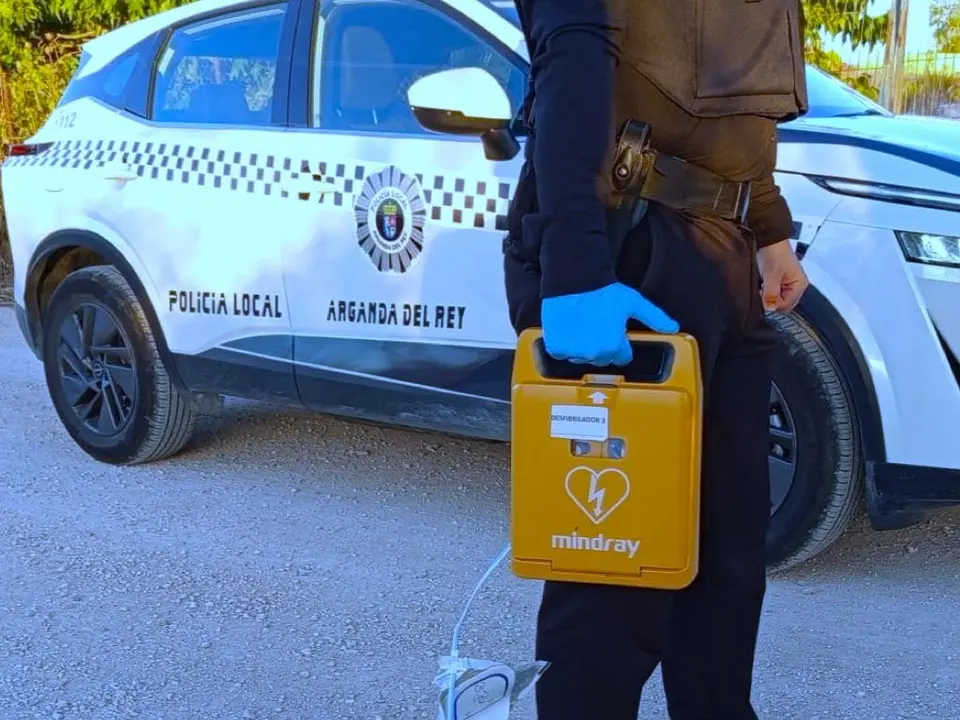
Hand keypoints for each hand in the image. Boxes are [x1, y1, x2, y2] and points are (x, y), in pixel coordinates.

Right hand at [541, 282, 679, 365]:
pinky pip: (561, 354)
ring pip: (580, 357)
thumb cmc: (604, 291)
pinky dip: (563, 344)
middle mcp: (594, 353)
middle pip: (601, 359)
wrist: (574, 280)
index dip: (619, 343)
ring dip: (581, 346)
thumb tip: (674, 328)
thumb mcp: (634, 302)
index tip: (613, 331)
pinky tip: (568, 329)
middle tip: (597, 325)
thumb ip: (655, 317)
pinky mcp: (556, 347)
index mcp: (614, 346)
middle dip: (600, 345)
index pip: (621, 357)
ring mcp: (573, 352)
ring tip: (582, 326)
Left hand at [758, 240, 808, 312]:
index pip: (786, 305)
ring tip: (763, 283)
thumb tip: (770, 308)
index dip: (772, 303)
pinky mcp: (781, 280)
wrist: (769, 239)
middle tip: (763, 289)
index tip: (763, 294)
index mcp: (800, 285)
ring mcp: (789, 283)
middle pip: (783, 303)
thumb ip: (771, 294)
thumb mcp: (771, 275)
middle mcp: (797, 286)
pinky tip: (763, 282)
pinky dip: (767, 290)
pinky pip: (774, 292)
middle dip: (771, 300)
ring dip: (768, 294)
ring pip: (777, 298)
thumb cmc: (774, 253)